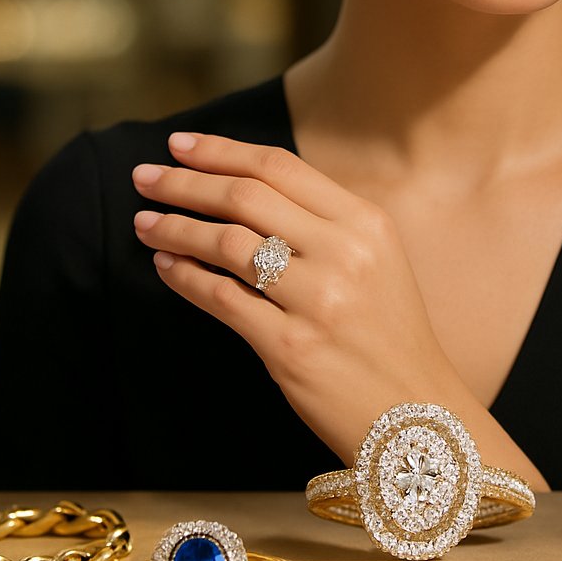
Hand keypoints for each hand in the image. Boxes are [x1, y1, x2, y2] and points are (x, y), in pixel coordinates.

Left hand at [130, 132, 463, 462]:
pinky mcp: (290, 347)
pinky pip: (221, 299)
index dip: (222, 151)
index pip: (280, 167)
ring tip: (145, 223)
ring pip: (226, 243)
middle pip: (246, 196)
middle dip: (185, 183)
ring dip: (175, 229)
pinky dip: (185, 277)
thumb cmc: (389, 335)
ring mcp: (318, 300)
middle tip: (145, 177)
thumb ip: (323, 224)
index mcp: (366, 222)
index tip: (180, 145)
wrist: (416, 415)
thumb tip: (243, 193)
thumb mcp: (376, 261)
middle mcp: (344, 252)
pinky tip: (167, 266)